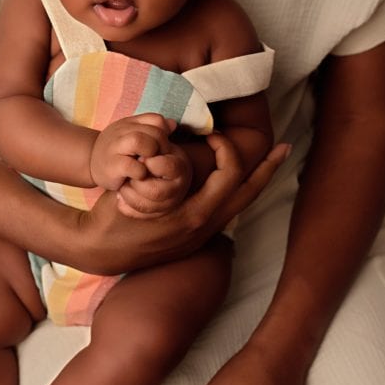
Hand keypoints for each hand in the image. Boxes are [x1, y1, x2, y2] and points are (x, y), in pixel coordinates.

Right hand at [72, 141, 290, 274]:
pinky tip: (233, 183)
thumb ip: (162, 172)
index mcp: (195, 215)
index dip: (226, 147)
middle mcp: (205, 228)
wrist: (99, 251)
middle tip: (284, 148)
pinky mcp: (193, 239)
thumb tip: (179, 152)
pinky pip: (225, 211)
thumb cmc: (115, 216)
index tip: (211, 134)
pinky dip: (235, 193)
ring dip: (254, 181)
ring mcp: (201, 236)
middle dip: (268, 169)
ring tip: (268, 164)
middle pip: (249, 194)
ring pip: (240, 204)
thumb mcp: (139, 189)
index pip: (230, 174)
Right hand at [89, 113, 175, 190]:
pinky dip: (141, 173)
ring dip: (151, 155)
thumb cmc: (118, 150)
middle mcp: (122, 131)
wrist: (90, 162)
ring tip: (148, 164)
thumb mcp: (134, 135)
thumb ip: (153, 129)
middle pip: (152, 131)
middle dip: (162, 147)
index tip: (160, 147)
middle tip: (157, 159)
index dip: (164, 134)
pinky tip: (139, 176)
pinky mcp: (112, 166)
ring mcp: (115, 147)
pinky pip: (133, 166)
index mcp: (130, 123)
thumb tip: (172, 125)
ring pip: (139, 141)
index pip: (157, 120)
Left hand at [117, 143, 192, 217]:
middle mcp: (177, 189)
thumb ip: (152, 144)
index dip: (150, 163)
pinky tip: (121, 196)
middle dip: (136, 182)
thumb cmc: (157, 152)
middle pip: (155, 192)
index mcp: (180, 168)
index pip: (168, 167)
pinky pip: (138, 215)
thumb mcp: (158, 143)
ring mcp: (168, 204)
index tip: (139, 158)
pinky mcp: (156, 214)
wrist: (158, 167)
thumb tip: (142, 157)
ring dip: (128, 194)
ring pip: (145, 206)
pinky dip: (126, 206)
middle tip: (129, 174)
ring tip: (123, 184)